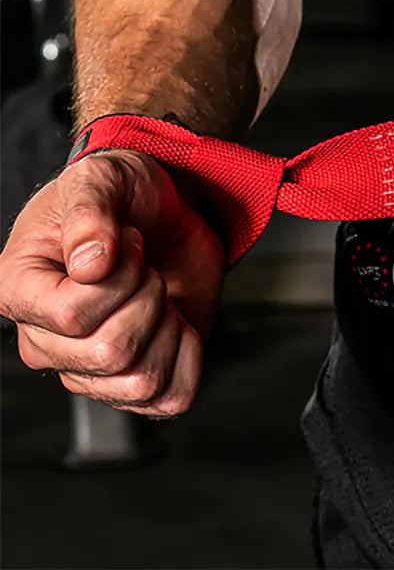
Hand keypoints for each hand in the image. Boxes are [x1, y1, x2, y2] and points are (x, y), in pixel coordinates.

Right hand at [0, 151, 224, 415]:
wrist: (163, 210)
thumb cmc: (122, 195)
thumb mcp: (103, 179)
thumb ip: (91, 212)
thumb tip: (91, 264)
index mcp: (20, 291)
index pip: (74, 315)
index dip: (122, 277)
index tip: (128, 240)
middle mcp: (45, 341)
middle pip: (111, 352)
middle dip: (149, 296)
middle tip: (146, 266)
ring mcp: (87, 369)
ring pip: (142, 381)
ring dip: (169, 326)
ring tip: (155, 293)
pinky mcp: (133, 381)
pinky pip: (171, 398)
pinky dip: (190, 356)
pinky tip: (176, 323)